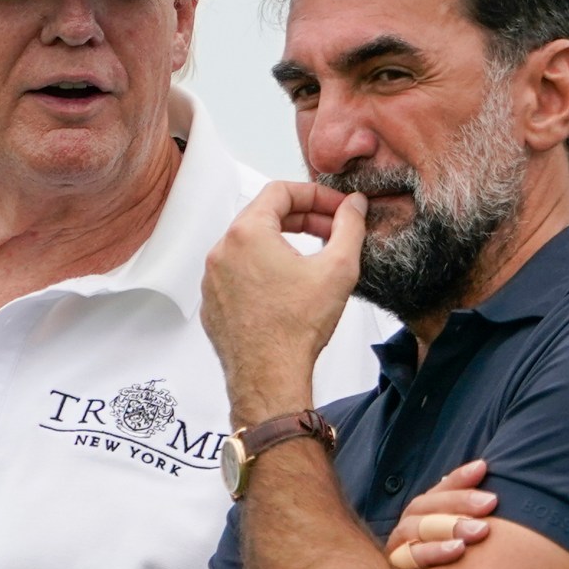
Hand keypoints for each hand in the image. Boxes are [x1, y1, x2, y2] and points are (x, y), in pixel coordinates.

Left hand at [201, 183, 365, 422]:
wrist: (269, 377)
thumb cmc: (296, 328)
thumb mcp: (338, 268)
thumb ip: (349, 226)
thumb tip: (354, 205)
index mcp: (247, 233)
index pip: (280, 191)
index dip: (316, 194)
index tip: (337, 207)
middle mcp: (222, 251)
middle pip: (263, 215)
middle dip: (302, 218)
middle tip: (331, 230)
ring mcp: (213, 278)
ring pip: (250, 245)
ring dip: (282, 243)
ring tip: (312, 259)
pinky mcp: (213, 303)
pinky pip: (238, 273)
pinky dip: (263, 270)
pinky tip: (288, 287)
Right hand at [384, 460, 497, 568]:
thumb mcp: (459, 544)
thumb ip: (466, 519)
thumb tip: (487, 481)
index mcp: (419, 518)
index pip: (437, 491)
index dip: (458, 479)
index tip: (483, 467)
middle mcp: (405, 531)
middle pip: (425, 506)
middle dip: (459, 501)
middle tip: (491, 502)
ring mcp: (397, 551)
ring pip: (416, 528)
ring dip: (448, 524)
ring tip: (480, 528)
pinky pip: (409, 558)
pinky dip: (433, 552)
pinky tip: (458, 550)